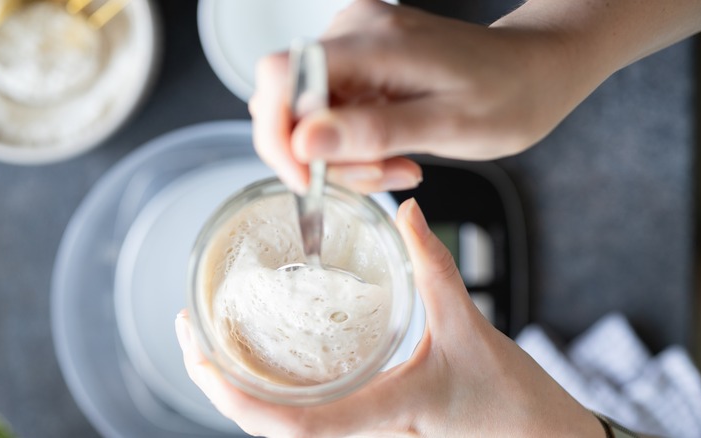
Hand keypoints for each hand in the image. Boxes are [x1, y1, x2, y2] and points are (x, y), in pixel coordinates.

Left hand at [176, 198, 603, 436]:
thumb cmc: (510, 404)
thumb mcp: (469, 328)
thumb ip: (435, 266)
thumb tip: (408, 211)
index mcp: (384, 415)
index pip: (297, 429)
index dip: (242, 402)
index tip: (203, 361)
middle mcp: (365, 434)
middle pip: (269, 429)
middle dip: (219, 388)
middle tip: (189, 334)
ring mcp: (364, 436)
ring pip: (282, 426)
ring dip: (238, 388)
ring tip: (210, 340)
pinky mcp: (368, 426)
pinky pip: (306, 416)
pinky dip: (271, 389)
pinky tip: (262, 356)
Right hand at [249, 0, 583, 193]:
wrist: (533, 71)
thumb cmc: (507, 95)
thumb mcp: (448, 125)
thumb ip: (373, 132)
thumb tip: (303, 142)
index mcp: (374, 40)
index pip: (279, 76)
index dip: (277, 134)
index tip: (307, 178)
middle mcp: (354, 32)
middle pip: (290, 104)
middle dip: (323, 157)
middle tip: (382, 174)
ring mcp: (355, 45)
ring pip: (309, 117)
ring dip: (345, 158)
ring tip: (399, 165)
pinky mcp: (360, 63)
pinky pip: (331, 115)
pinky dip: (355, 147)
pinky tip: (395, 152)